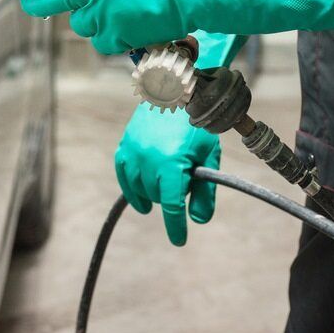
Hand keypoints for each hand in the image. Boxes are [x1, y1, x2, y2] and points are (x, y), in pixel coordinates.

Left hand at [1, 0, 333, 53]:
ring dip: (88, 19)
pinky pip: (101, 41)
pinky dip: (110, 36)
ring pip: (78, 24)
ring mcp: (101, 13)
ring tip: (112, 9)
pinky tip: (126, 24)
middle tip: (32, 1)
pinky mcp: (116, 35)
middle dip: (35, 2)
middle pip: (46, 1)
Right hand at [115, 102, 219, 245]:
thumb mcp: (208, 156)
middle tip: (185, 185)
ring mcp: (133, 152)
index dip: (176, 227)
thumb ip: (205, 190)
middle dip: (171, 198)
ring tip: (165, 190)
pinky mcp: (124, 146)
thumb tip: (198, 221)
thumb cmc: (197, 125)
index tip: (179, 241)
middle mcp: (148, 160)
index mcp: (172, 163)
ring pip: (141, 189)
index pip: (172, 205)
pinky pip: (124, 176)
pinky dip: (132, 190)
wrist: (175, 91)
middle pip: (158, 197)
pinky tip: (142, 201)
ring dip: (153, 195)